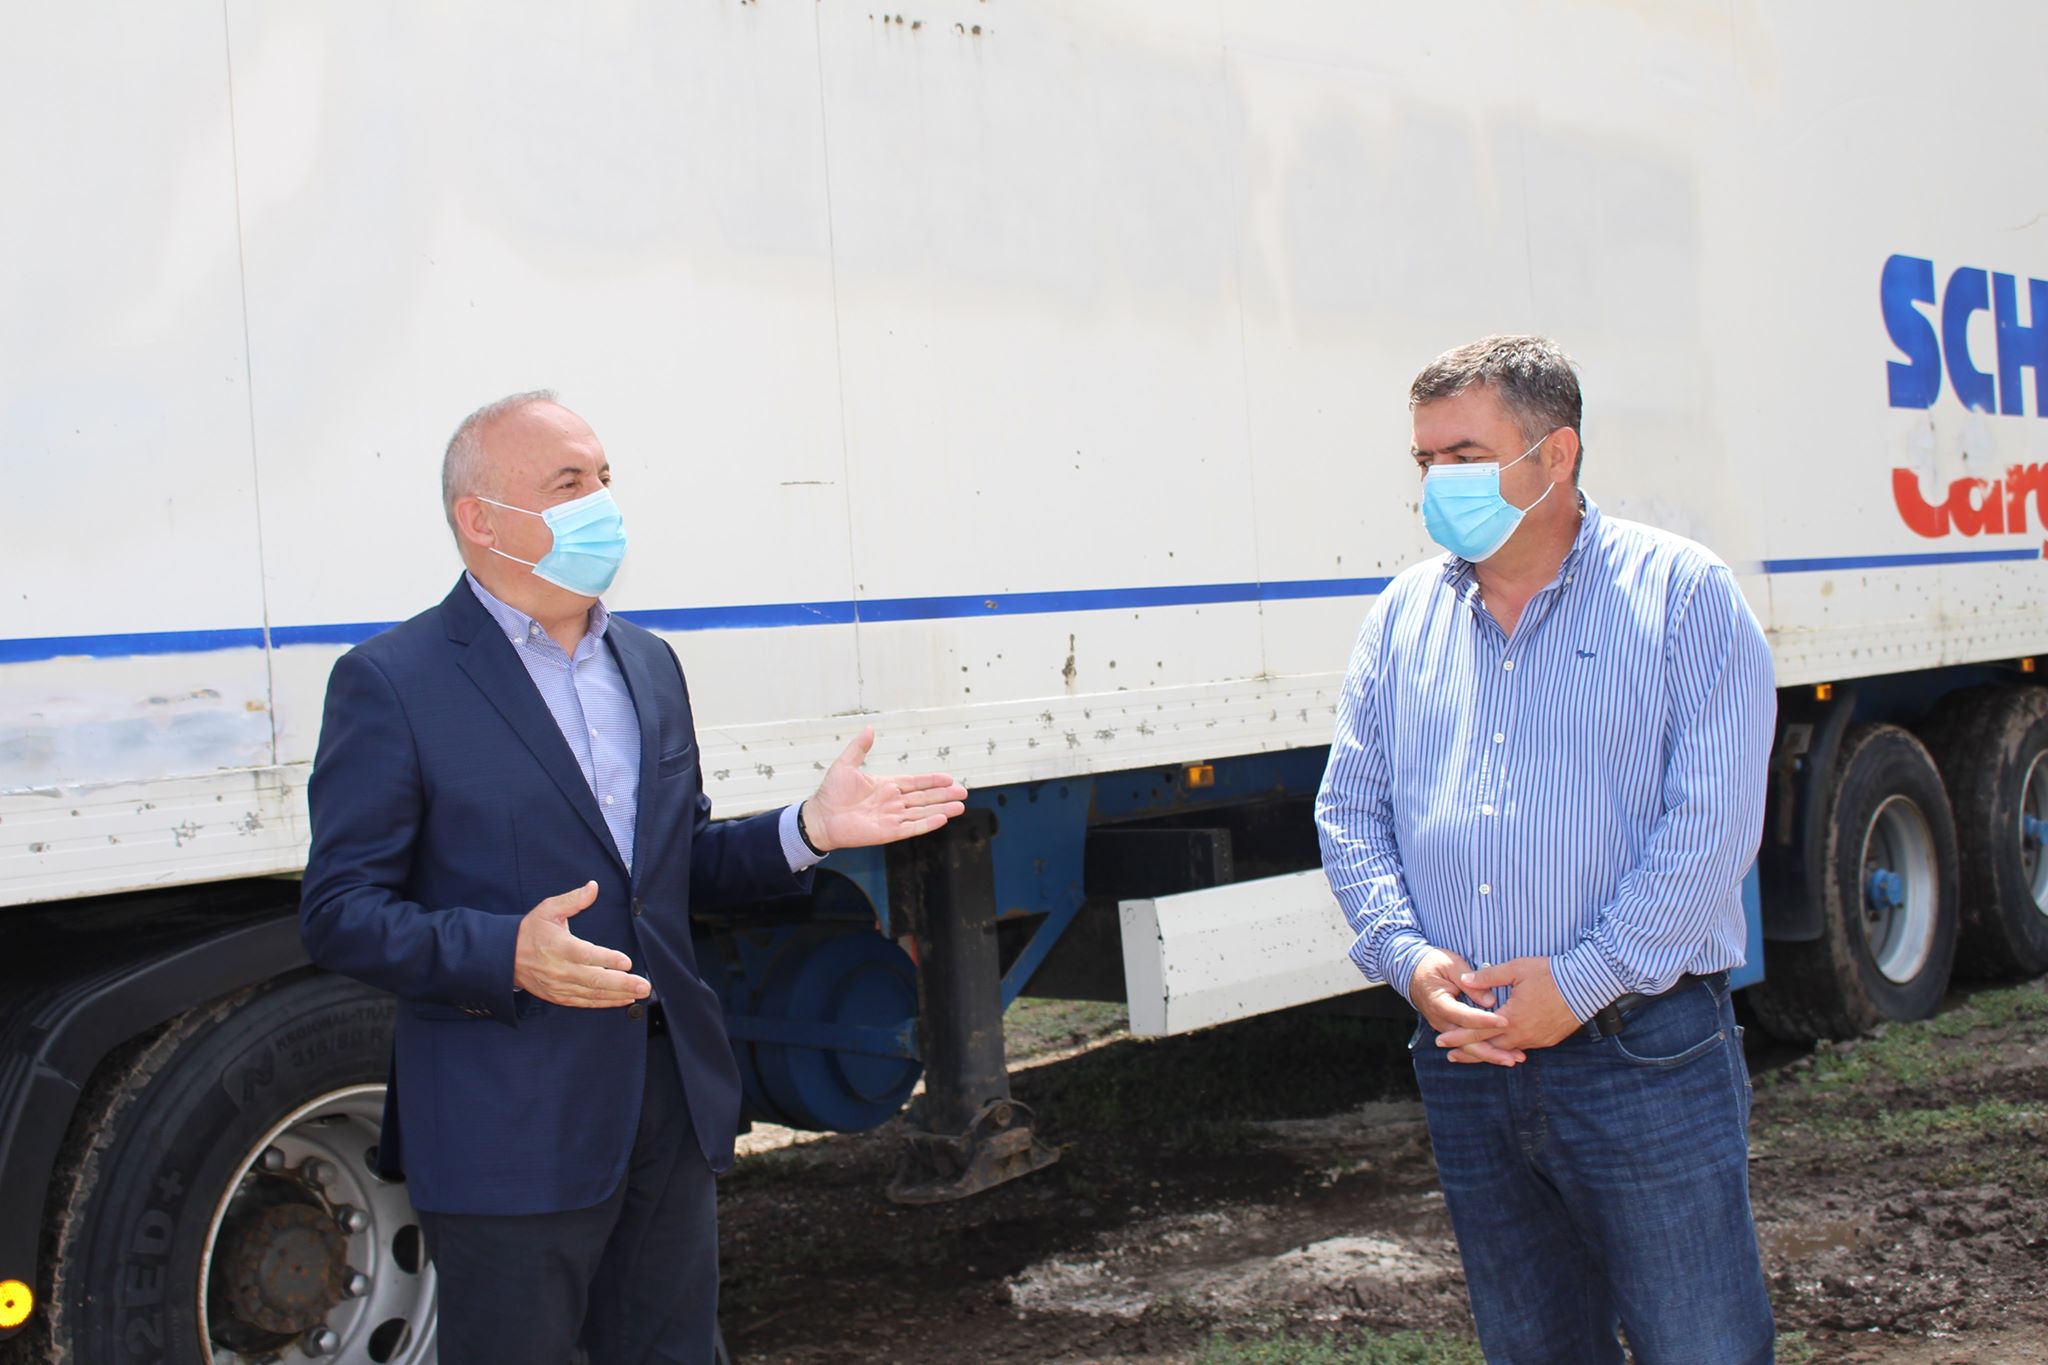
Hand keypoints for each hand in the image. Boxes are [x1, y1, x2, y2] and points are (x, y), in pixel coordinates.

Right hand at [514, 881, 650, 1008]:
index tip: (627, 962)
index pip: (587, 955)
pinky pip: (586, 1002)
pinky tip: (623, 999)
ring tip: (640, 993)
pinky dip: (605, 1003)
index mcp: (560, 947)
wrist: (505, 957)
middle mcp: (561, 970)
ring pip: (593, 994)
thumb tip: (593, 886)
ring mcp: (560, 986)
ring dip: (618, 995)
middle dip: (623, 983)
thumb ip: (573, 899)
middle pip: (595, 979)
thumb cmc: (530, 931)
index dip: (608, 959)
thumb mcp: (549, 909)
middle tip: (644, 985)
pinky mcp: (559, 997)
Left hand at [801, 727, 968, 851]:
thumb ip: (860, 748)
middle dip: (944, 795)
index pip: (915, 783)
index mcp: (887, 786)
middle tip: (963, 792)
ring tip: (960, 806)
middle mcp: (893, 802)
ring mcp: (892, 818)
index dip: (932, 780)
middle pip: (924, 798)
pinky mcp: (888, 833)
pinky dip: (927, 824)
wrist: (820, 817)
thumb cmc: (831, 792)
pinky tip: (942, 819)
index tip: (949, 778)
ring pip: (922, 813)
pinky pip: (911, 828)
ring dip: (941, 809)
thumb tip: (869, 728)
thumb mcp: (846, 765)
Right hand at [1409, 947, 1523, 1066]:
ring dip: (1491, 1055)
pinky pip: (1467, 1043)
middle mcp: (1440, 1020)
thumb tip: (1491, 1001)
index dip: (1485, 1020)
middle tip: (1514, 1057)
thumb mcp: (1452, 965)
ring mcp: (1444, 1027)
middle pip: (1466, 1041)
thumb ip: (1470, 982)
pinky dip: (1485, 1050)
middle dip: (1491, 1051)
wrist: (1412, 970)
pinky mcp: (1450, 1029)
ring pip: (1468, 1047)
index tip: (1506, 1021)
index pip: (1464, 1016)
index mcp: (1438, 1003)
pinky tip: (1503, 1055)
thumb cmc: (1434, 963)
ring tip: (1513, 1060)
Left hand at [1434, 955, 1580, 1059]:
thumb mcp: (1517, 969)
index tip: (1441, 1041)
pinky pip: (1523, 1047)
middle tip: (1450, 1057)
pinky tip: (1503, 1048)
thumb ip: (1489, 976)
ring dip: (1489, 1052)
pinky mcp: (1549, 1040)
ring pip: (1507, 1050)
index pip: (1478, 1032)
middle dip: (1469, 1052)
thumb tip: (1465, 980)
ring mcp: (1537, 1039)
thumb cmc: (1552, 974)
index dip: (1458, 1037)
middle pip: (1490, 1048)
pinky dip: (1509, 1049)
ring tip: (1474, 1055)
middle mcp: (1523, 1034)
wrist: (1587, 985)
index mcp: (1511, 1018)